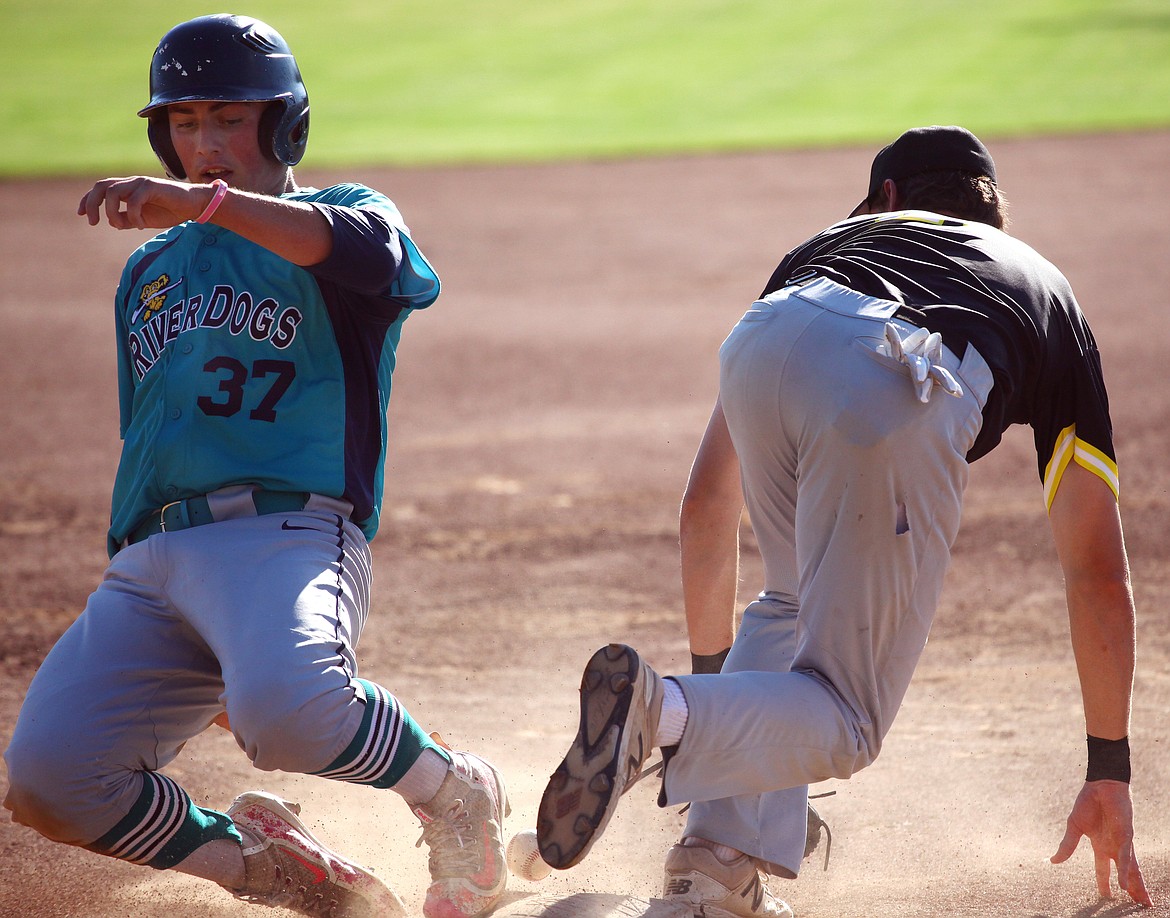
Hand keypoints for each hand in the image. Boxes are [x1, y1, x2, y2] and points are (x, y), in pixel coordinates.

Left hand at [77, 176, 210, 229]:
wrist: (193, 206)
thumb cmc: (170, 211)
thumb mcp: (144, 219)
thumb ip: (127, 219)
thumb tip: (113, 221)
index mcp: (127, 189)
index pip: (100, 189)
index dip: (87, 200)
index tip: (82, 215)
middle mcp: (131, 183)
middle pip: (101, 187)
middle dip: (92, 204)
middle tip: (93, 222)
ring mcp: (141, 183)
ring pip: (113, 192)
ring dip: (112, 211)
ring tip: (119, 224)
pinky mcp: (151, 187)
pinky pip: (133, 201)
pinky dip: (133, 215)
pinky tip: (141, 225)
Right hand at [1051, 780, 1151, 906]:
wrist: (1100, 785)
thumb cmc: (1088, 802)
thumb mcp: (1074, 826)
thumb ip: (1067, 845)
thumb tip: (1053, 861)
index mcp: (1100, 844)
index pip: (1103, 869)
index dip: (1104, 883)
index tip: (1106, 898)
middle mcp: (1114, 847)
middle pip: (1124, 873)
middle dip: (1131, 890)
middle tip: (1138, 907)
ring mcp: (1122, 843)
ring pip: (1131, 869)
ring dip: (1136, 886)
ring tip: (1142, 902)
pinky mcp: (1126, 836)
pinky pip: (1125, 857)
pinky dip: (1124, 871)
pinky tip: (1123, 884)